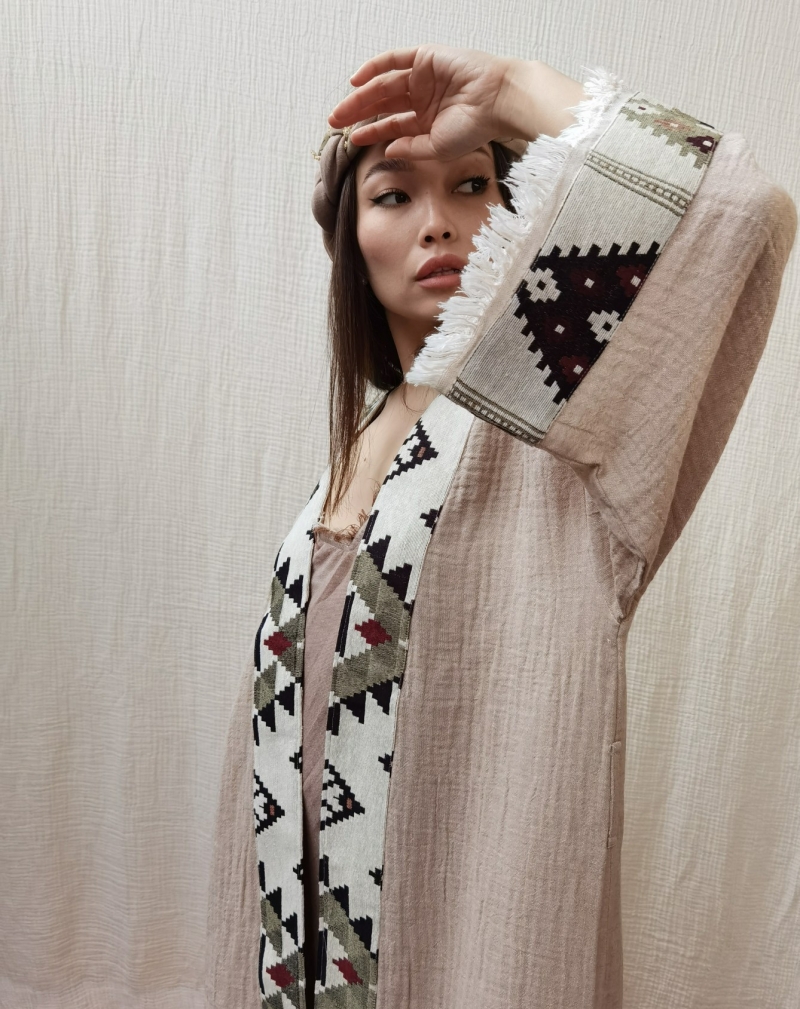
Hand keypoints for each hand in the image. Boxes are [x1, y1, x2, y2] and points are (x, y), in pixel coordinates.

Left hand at [327, 44, 516, 160]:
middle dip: (358, 112)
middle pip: (383, 103)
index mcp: (427, 120)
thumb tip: (388, 148)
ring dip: (361, 96)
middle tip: (335, 122)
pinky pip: (394, 60)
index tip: (352, 139)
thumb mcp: (437, 147)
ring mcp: (424, 77)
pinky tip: (356, 81)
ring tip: (341, 109)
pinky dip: (374, 68)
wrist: (496, 101)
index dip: (370, 132)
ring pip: (384, 84)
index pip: (392, 124)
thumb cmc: (475, 128)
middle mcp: (423, 98)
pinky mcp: (426, 57)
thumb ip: (411, 148)